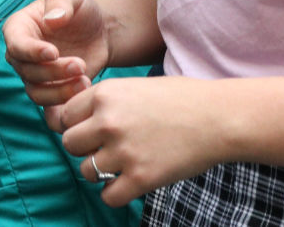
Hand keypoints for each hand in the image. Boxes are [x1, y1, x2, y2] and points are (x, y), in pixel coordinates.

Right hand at [3, 0, 110, 120]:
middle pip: (27, 71)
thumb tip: (52, 20)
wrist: (99, 31)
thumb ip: (60, 0)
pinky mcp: (52, 92)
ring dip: (60, 92)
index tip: (54, 52)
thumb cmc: (80, 8)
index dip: (32, 51)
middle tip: (80, 65)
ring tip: (85, 81)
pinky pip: (50, 108)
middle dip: (53, 72)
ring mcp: (35, 76)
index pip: (16, 44)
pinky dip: (64, 107)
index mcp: (19, 28)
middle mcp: (22, 55)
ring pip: (37, 93)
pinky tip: (84, 96)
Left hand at [58, 74, 229, 206]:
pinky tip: (129, 182)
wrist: (219, 117)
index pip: (64, 116)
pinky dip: (115, 193)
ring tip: (121, 164)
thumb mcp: (134, 86)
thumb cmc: (179, 99)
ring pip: (86, 171)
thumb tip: (71, 120)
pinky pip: (109, 196)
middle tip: (107, 148)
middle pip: (69, 144)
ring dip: (99, 171)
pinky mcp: (141, 178)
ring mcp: (124, 152)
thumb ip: (104, 102)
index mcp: (105, 94)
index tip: (93, 129)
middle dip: (84, 148)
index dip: (77, 125)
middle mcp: (108, 122)